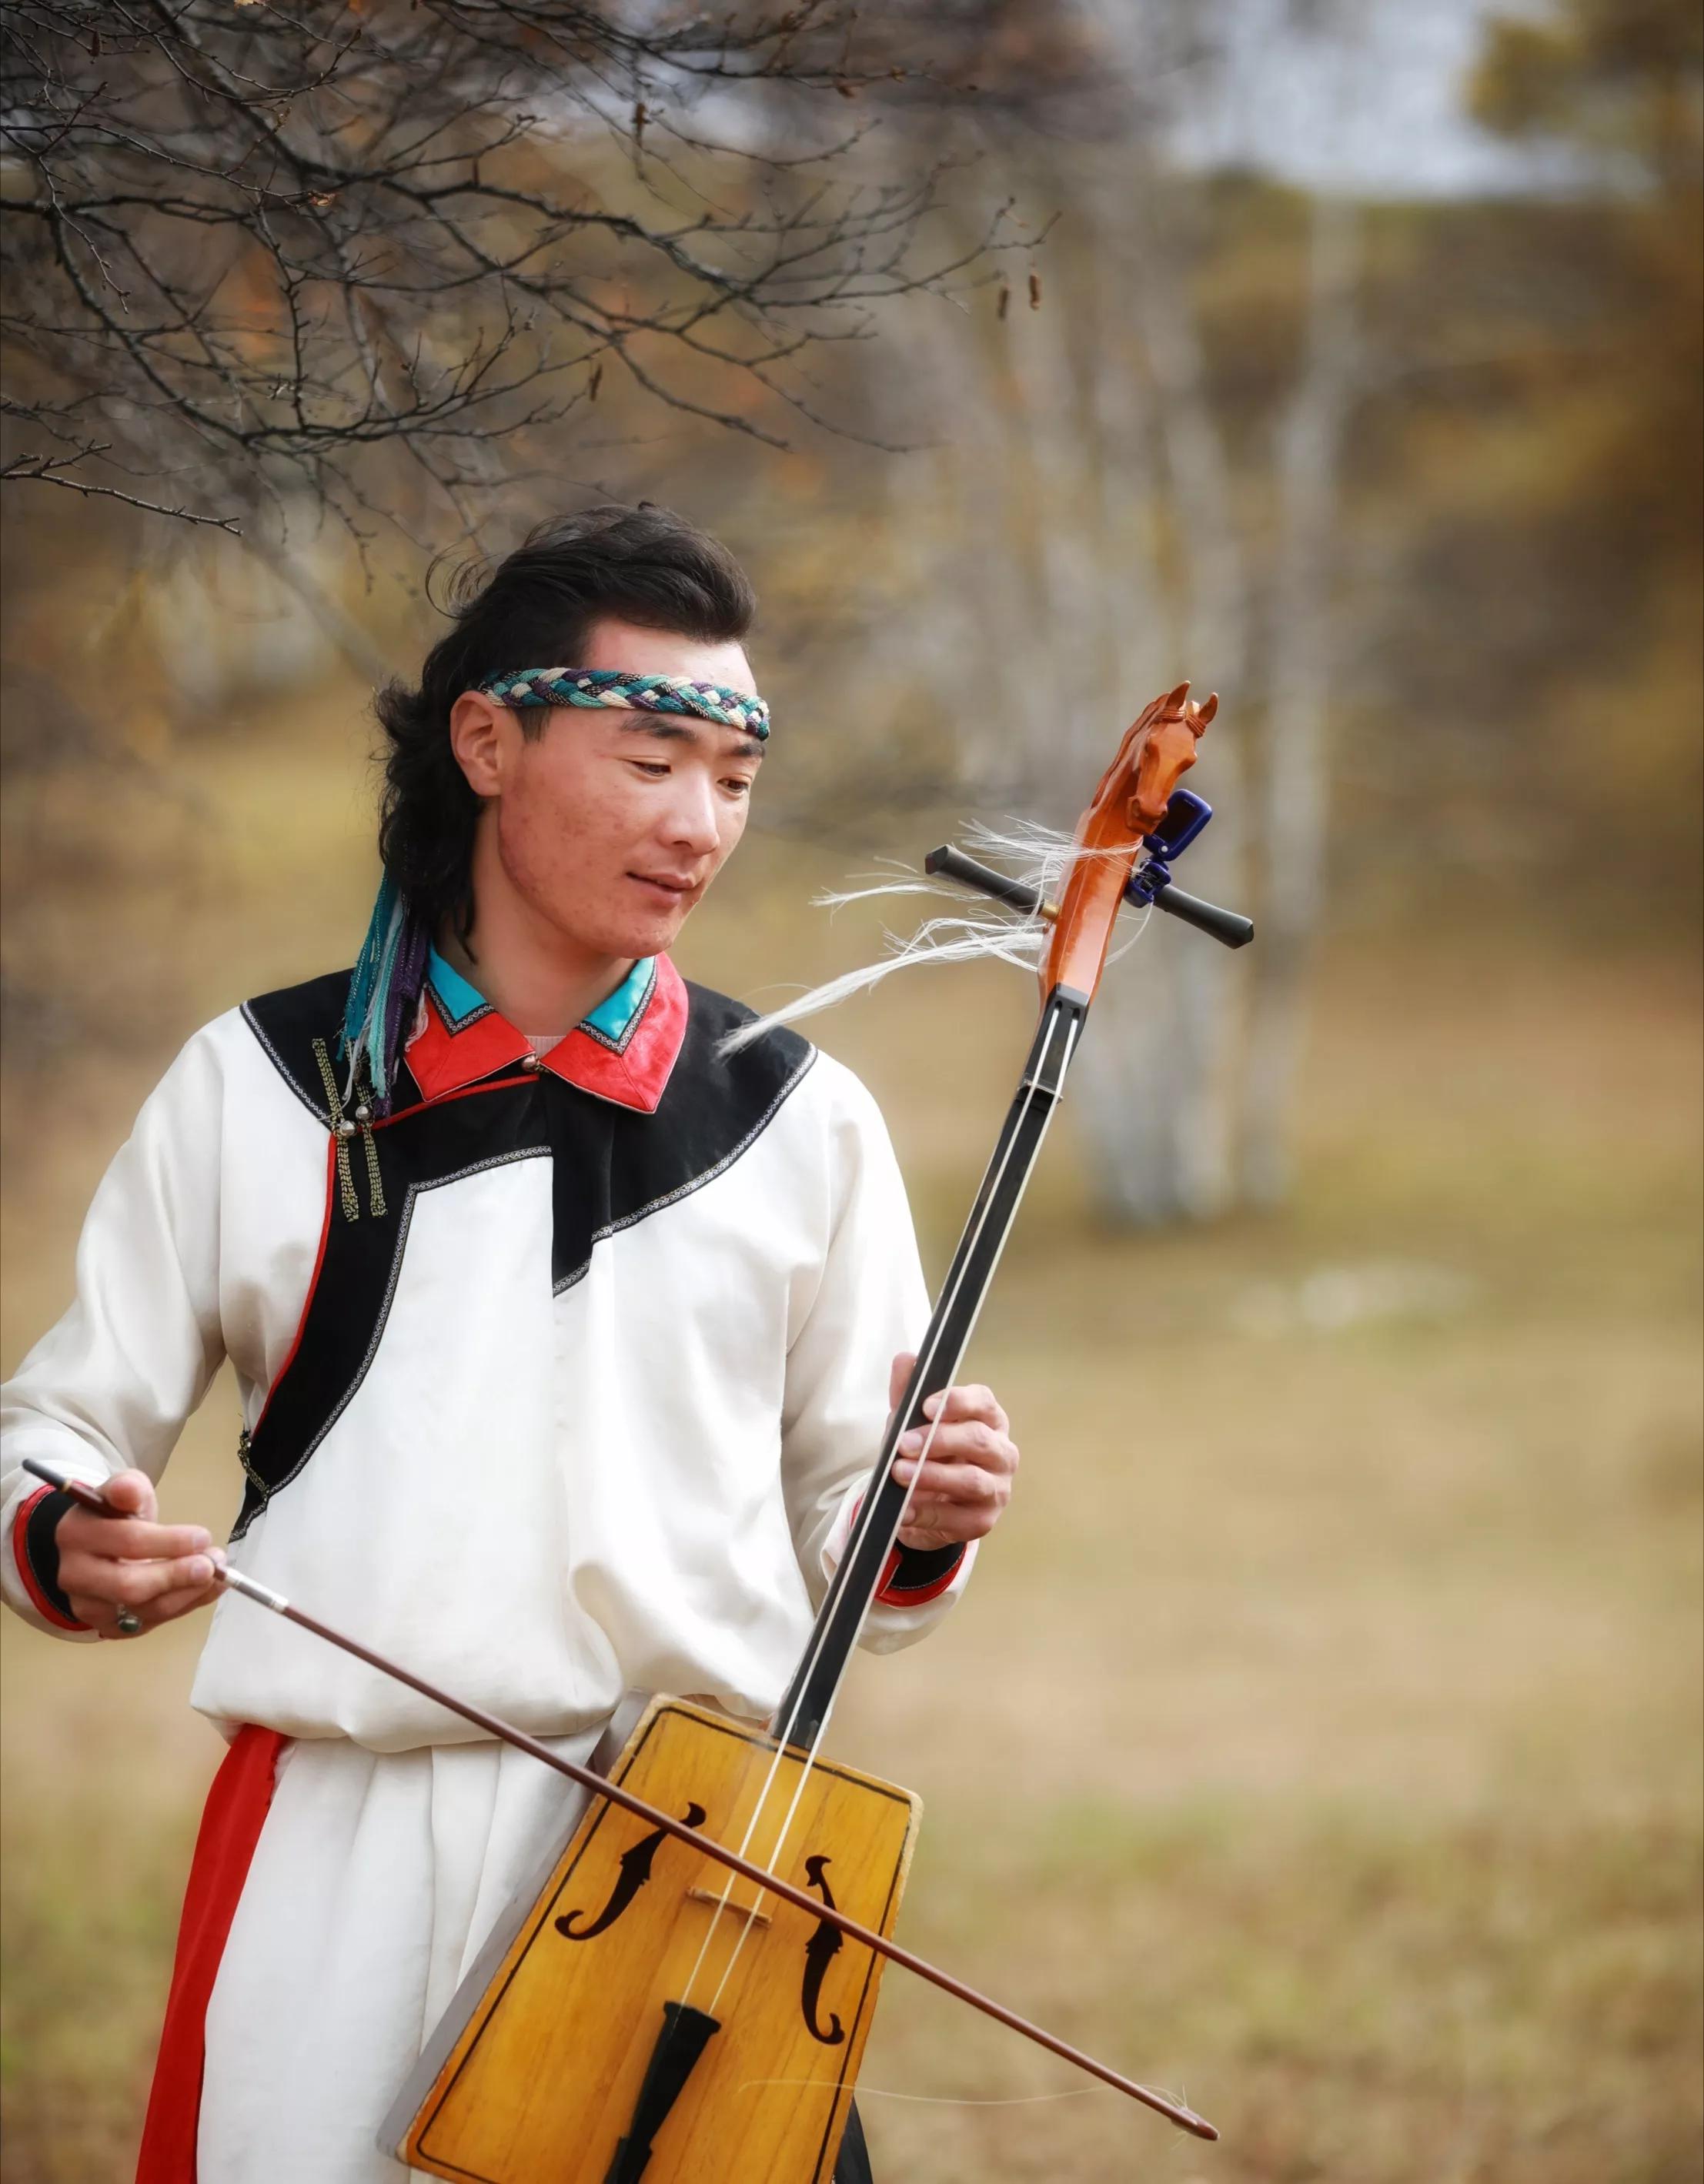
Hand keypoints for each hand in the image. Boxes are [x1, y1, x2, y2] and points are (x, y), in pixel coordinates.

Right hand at [54, 1470, 224, 1638]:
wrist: (98, 1548)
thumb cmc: (116, 1516)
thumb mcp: (123, 1492)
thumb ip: (128, 1488)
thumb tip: (127, 1490)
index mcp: (76, 1533)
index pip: (127, 1541)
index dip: (169, 1542)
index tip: (203, 1536)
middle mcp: (75, 1575)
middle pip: (129, 1585)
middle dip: (177, 1575)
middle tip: (211, 1564)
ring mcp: (88, 1606)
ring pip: (143, 1611)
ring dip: (188, 1593)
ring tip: (216, 1574)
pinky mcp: (107, 1627)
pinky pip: (151, 1623)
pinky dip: (184, 1606)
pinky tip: (206, 1589)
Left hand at [886, 1352, 1019, 1552]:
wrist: (922, 1506)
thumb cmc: (927, 1454)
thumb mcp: (912, 1423)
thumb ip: (908, 1394)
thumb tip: (905, 1359)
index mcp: (988, 1420)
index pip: (984, 1402)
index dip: (957, 1402)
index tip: (925, 1406)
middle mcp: (1001, 1452)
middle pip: (980, 1440)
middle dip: (939, 1440)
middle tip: (903, 1444)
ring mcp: (997, 1488)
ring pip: (972, 1480)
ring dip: (933, 1476)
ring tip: (900, 1474)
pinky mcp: (983, 1521)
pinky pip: (958, 1518)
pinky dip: (927, 1513)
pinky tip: (904, 1510)